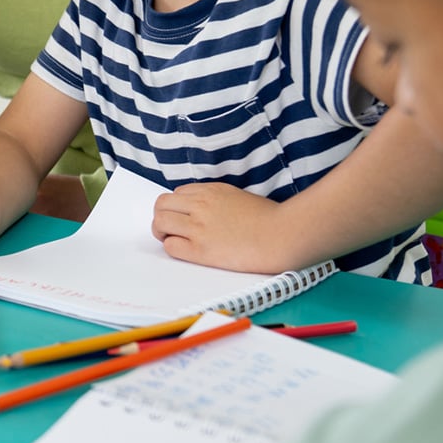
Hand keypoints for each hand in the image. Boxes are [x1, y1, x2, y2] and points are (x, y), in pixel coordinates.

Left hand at [151, 183, 292, 273]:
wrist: (283, 235)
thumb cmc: (269, 219)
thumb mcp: (238, 197)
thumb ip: (215, 200)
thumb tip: (199, 209)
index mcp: (211, 191)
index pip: (177, 194)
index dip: (178, 207)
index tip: (185, 217)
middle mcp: (200, 205)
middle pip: (161, 205)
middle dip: (163, 217)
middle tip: (171, 229)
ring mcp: (199, 227)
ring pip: (159, 223)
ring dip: (162, 232)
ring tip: (175, 240)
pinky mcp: (200, 250)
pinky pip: (170, 246)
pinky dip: (173, 248)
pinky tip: (187, 251)